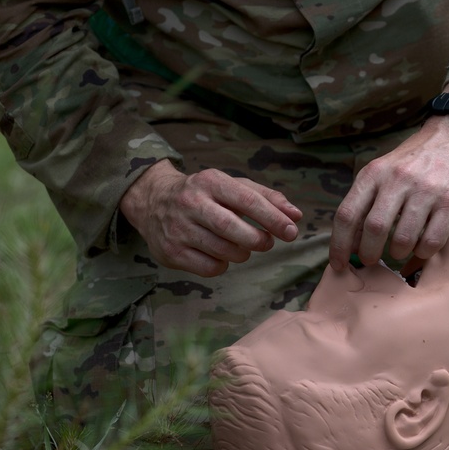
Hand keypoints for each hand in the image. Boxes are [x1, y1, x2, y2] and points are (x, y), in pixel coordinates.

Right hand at [120, 160, 301, 277]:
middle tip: (267, 242)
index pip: (247, 200)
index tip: (291, 231)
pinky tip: (219, 254)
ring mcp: (178, 229)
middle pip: (234, 229)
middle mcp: (191, 203)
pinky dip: (222, 264)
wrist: (153, 201)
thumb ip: (266, 197)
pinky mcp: (171, 252)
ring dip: (242, 253)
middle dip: (258, 239)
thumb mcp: (232, 186)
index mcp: (210, 181)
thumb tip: (296, 215)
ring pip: (223, 251)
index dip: (273, 218)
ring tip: (241, 246)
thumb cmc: (205, 194)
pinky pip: (210, 268)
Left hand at [329, 113, 448, 272]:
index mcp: (375, 173)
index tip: (338, 264)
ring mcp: (426, 190)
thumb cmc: (416, 160)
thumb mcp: (385, 169)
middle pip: (374, 228)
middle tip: (370, 261)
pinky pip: (431, 240)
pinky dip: (423, 252)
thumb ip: (368, 199)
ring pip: (403, 238)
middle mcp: (398, 180)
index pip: (347, 214)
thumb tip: (351, 240)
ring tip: (398, 252)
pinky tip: (421, 248)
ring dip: (397, 253)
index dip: (339, 245)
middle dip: (368, 253)